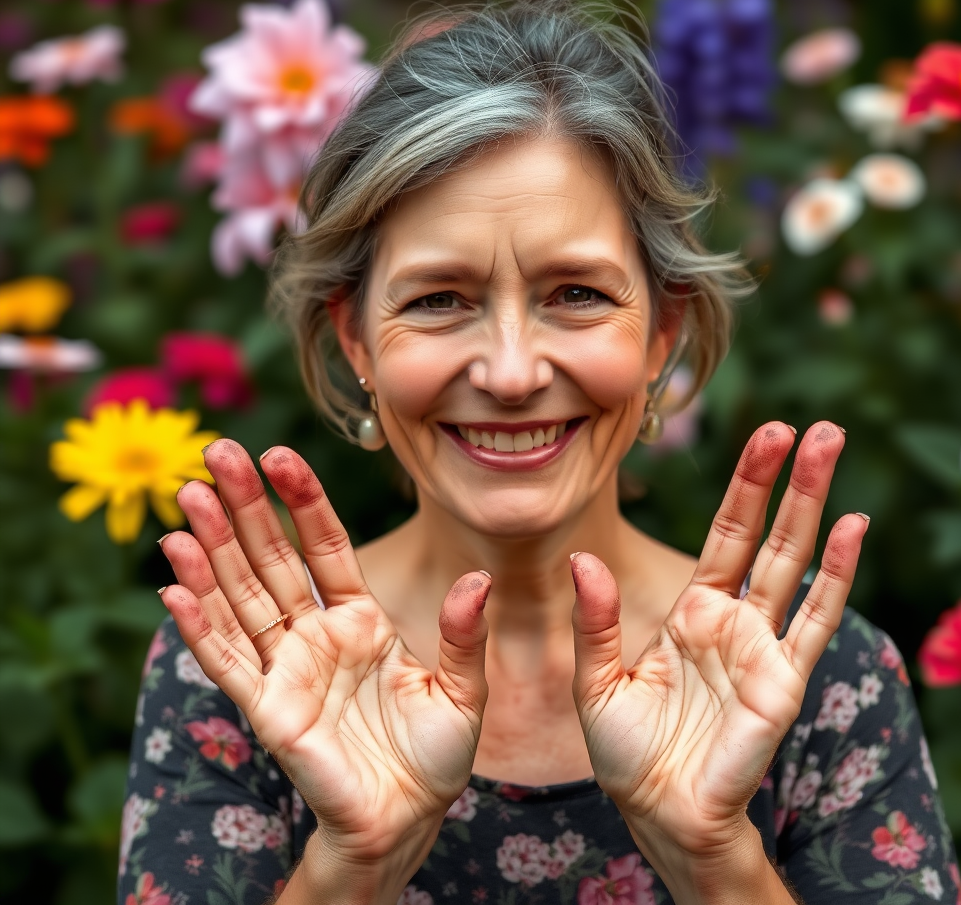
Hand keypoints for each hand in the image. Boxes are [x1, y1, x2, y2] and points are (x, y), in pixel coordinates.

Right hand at [159, 439, 490, 893]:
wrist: (407, 820)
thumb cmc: (434, 754)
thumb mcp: (462, 688)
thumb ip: (462, 634)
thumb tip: (476, 579)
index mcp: (360, 618)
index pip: (325, 544)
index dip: (303, 499)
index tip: (281, 455)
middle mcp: (316, 633)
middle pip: (272, 557)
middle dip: (245, 506)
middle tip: (217, 453)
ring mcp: (287, 668)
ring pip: (241, 597)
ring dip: (211, 551)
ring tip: (188, 500)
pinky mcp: (267, 708)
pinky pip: (228, 661)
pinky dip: (199, 626)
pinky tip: (173, 587)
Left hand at [570, 421, 865, 861]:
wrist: (660, 814)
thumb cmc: (629, 752)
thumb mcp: (596, 681)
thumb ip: (595, 620)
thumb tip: (583, 560)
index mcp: (692, 611)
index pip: (725, 533)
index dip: (745, 484)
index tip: (766, 434)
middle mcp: (733, 619)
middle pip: (768, 534)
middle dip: (789, 479)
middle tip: (814, 426)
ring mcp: (762, 646)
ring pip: (794, 560)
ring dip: (815, 505)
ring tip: (832, 447)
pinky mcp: (782, 680)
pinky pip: (813, 619)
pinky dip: (836, 574)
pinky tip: (853, 529)